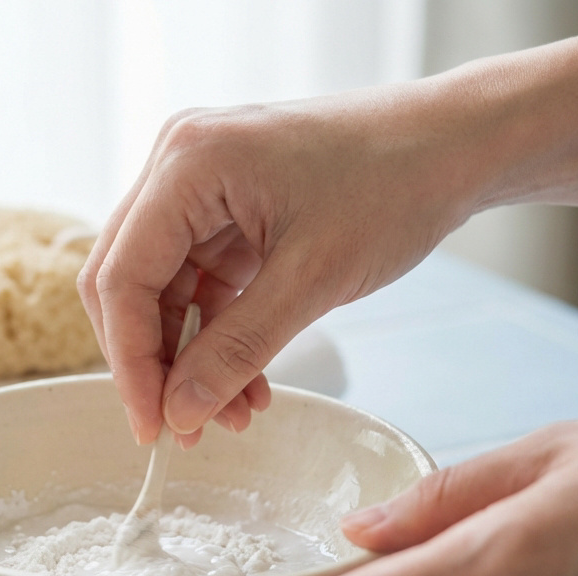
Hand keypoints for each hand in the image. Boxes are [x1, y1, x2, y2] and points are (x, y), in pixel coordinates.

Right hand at [77, 87, 484, 446]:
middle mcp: (178, 165)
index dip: (131, 361)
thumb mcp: (312, 280)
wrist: (455, 146)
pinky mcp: (228, 208)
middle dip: (155, 362)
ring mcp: (202, 186)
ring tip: (235, 414)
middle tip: (183, 428)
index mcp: (187, 164)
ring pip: (164, 290)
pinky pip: (201, 282)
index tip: (153, 427)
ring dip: (192, 356)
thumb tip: (179, 414)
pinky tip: (250, 382)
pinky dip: (219, 333)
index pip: (122, 277)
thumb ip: (237, 350)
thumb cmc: (394, 185)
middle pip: (129, 282)